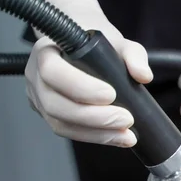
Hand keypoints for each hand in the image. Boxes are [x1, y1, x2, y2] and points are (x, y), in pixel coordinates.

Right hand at [25, 0, 152, 146]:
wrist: (83, 49)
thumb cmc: (96, 44)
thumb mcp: (119, 43)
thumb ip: (134, 55)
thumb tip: (144, 75)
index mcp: (46, 52)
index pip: (53, 72)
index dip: (80, 87)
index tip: (111, 94)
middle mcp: (36, 76)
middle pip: (55, 105)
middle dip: (94, 117)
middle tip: (125, 119)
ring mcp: (40, 99)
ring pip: (61, 124)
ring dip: (97, 133)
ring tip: (126, 134)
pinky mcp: (50, 116)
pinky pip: (68, 131)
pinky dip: (95, 137)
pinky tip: (118, 137)